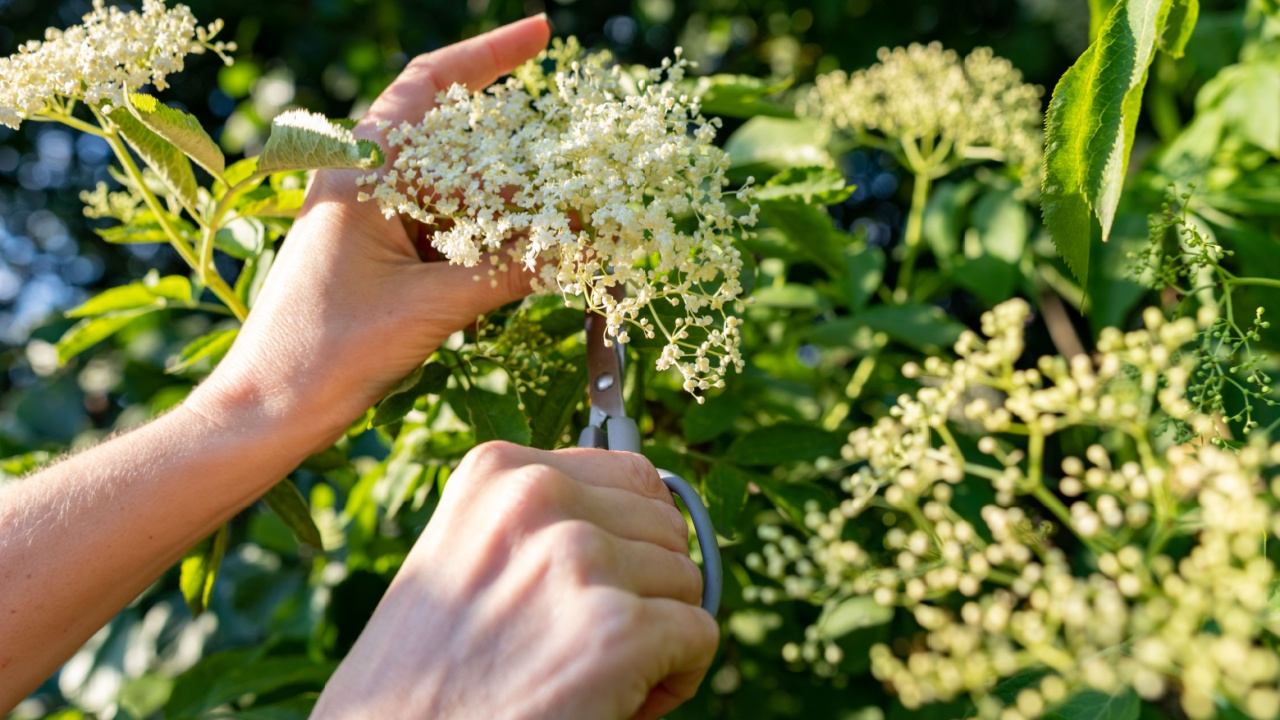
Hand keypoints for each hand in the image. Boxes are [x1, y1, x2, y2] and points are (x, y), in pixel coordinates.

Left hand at [186, 17, 550, 451]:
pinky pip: (443, 228)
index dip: (489, 54)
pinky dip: (484, 237)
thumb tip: (580, 246)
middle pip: (453, 138)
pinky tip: (524, 255)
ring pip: (453, 188)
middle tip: (574, 159)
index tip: (544, 33)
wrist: (269, 411)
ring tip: (560, 218)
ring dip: (505, 202)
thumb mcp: (430, 306)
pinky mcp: (376, 255)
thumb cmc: (328, 352)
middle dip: (516, 148)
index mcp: (359, 170)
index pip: (429, 84)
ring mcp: (368, 218)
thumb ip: (508, 270)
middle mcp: (361, 181)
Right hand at [311, 443, 719, 719]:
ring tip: (586, 672)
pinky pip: (700, 636)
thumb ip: (544, 523)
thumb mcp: (467, 558)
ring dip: (658, 633)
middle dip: (644, 587)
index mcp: (498, 469)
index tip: (584, 589)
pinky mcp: (617, 630)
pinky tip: (613, 701)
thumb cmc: (426, 675)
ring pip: (687, 580)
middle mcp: (538, 495)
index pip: (632, 475)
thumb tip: (656, 508)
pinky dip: (675, 679)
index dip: (628, 541)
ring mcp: (579, 558)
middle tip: (579, 640)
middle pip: (666, 527)